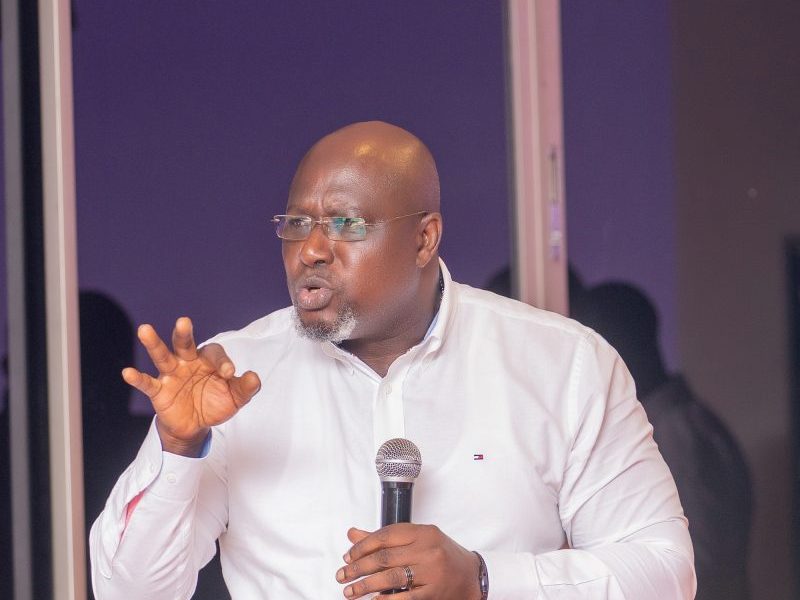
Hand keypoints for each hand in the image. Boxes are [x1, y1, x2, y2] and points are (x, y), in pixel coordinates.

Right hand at [122, 317, 260, 455]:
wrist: (196, 425)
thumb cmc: (215, 404)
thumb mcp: (235, 398)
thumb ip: (245, 388)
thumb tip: (254, 377)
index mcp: (208, 360)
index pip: (214, 354)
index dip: (222, 362)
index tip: (229, 373)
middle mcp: (188, 362)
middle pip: (185, 344)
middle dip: (184, 334)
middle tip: (184, 322)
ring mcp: (171, 375)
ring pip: (162, 356)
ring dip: (154, 344)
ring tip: (144, 329)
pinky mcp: (159, 391)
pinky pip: (147, 383)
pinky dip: (138, 378)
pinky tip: (127, 372)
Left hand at [335, 524, 480, 598]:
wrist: (472, 576)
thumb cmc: (441, 555)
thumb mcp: (417, 540)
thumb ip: (385, 538)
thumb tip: (352, 534)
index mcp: (423, 532)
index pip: (385, 535)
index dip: (362, 546)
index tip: (348, 557)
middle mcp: (428, 550)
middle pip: (385, 558)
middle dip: (358, 568)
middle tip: (342, 576)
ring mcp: (432, 572)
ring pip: (391, 578)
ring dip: (366, 586)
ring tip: (350, 591)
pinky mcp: (434, 593)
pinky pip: (405, 598)